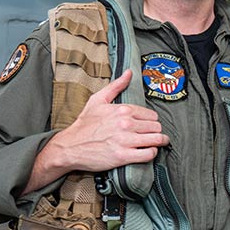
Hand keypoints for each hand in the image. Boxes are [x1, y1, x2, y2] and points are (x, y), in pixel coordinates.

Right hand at [23, 70, 166, 193]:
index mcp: (122, 110)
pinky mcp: (123, 156)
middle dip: (156, 130)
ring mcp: (125, 140)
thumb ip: (116, 86)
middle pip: (156, 126)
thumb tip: (129, 73)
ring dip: (159, 141)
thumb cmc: (84, 125)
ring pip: (156, 139)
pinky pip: (149, 154)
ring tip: (156, 143)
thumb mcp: (98, 100)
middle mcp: (125, 124)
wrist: (70, 146)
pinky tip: (148, 152)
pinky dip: (152, 153)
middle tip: (153, 134)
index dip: (151, 120)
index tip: (149, 124)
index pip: (151, 114)